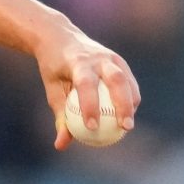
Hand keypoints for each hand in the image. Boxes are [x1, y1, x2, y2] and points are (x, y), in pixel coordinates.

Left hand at [35, 24, 139, 149]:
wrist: (61, 37)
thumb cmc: (54, 68)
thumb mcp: (52, 90)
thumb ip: (60, 117)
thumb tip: (61, 146)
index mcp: (78, 62)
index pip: (86, 84)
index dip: (90, 105)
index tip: (92, 127)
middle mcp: (98, 57)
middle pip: (116, 80)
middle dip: (123, 104)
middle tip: (124, 127)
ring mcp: (111, 57)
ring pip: (127, 80)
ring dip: (131, 103)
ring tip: (128, 126)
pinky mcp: (119, 61)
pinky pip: (129, 81)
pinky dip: (130, 98)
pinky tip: (127, 115)